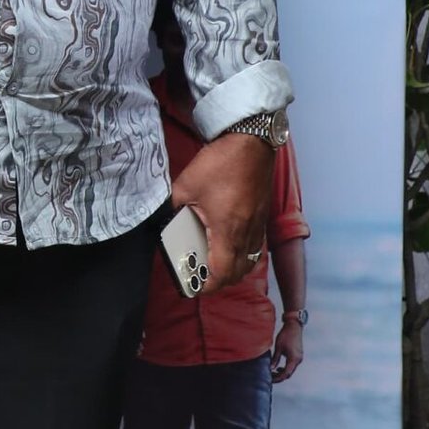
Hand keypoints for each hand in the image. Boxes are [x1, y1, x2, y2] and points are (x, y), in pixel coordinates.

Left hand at [171, 133, 274, 293]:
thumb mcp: (186, 186)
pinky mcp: (263, 215)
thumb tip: (166, 219)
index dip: (207, 285)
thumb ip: (174, 207)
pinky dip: (244, 254)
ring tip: (215, 263)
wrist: (251, 141)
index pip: (221, 272)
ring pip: (250, 261)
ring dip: (234, 269)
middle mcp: (247, 232)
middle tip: (202, 277)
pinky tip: (230, 243)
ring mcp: (258, 225)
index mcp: (227, 230)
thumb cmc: (220, 163)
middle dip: (220, 281)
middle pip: (238, 273)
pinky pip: (256, 246)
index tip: (194, 286)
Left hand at [271, 316, 304, 381]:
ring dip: (282, 373)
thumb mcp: (278, 348)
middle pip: (289, 374)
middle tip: (270, 377)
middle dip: (279, 377)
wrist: (294, 326)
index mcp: (293, 359)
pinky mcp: (299, 355)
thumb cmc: (285, 335)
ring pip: (291, 370)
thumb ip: (275, 359)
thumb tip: (270, 369)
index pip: (286, 374)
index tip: (270, 379)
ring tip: (273, 373)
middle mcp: (298, 360)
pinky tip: (278, 368)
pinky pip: (292, 365)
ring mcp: (300, 358)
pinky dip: (286, 368)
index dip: (278, 378)